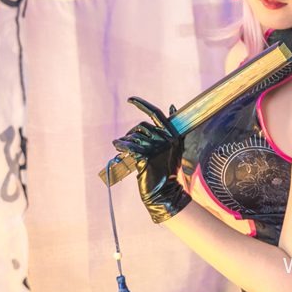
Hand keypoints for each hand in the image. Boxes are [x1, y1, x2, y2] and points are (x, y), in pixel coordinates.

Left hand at [113, 97, 189, 224]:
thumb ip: (171, 129)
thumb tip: (172, 105)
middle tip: (128, 143)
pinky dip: (121, 146)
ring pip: (134, 137)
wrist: (164, 192)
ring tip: (123, 150)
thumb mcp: (174, 148)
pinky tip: (117, 146)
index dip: (142, 104)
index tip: (130, 99)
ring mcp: (155, 148)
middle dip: (132, 133)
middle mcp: (164, 139)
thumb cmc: (167, 170)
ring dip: (126, 142)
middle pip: (141, 126)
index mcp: (171, 134)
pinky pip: (129, 147)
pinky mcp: (145, 158)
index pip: (155, 114)